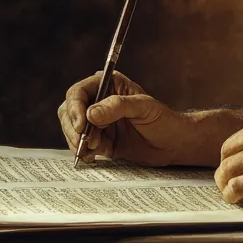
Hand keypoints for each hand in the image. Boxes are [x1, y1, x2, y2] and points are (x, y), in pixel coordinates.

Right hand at [57, 71, 195, 165]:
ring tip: (95, 150)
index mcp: (109, 85)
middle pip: (69, 111)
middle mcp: (99, 101)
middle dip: (74, 128)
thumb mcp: (144, 107)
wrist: (173, 144)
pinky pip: (82, 145)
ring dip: (78, 142)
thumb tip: (91, 113)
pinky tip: (94, 157)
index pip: (79, 92)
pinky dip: (84, 152)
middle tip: (86, 142)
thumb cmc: (164, 120)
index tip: (81, 126)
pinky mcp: (100, 140)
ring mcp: (98, 122)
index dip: (75, 108)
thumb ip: (118, 106)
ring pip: (72, 129)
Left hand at [214, 103, 242, 203]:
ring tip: (229, 192)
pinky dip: (232, 194)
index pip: (241, 134)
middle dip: (226, 166)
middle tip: (228, 178)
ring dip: (225, 183)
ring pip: (228, 168)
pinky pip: (238, 186)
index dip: (238, 152)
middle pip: (229, 150)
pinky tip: (235, 199)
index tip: (238, 163)